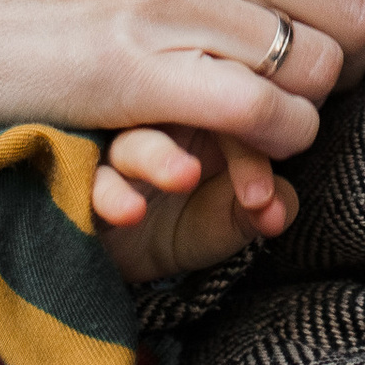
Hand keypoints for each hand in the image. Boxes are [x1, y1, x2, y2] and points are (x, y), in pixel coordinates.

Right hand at [0, 0, 364, 150]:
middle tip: (309, 84)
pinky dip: (276, 141)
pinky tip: (249, 144)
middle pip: (357, 10)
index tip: (363, 25)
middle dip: (349, 62)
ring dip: (310, 109)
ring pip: (319, 69)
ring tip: (271, 115)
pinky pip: (265, 114)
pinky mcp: (135, 68)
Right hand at [95, 126, 297, 283]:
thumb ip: (254, 212)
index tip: (262, 200)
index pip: (235, 112)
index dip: (253, 150)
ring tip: (182, 177)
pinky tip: (128, 211)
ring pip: (136, 138)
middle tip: (242, 190)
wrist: (116, 254)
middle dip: (219, 144)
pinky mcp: (82, 176)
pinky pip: (93, 178)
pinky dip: (109, 193)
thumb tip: (281, 210)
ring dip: (159, 156)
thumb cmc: (177, 221)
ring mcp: (119, 145)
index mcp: (204, 117)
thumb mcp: (222, 223)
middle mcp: (161, 122)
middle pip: (187, 111)